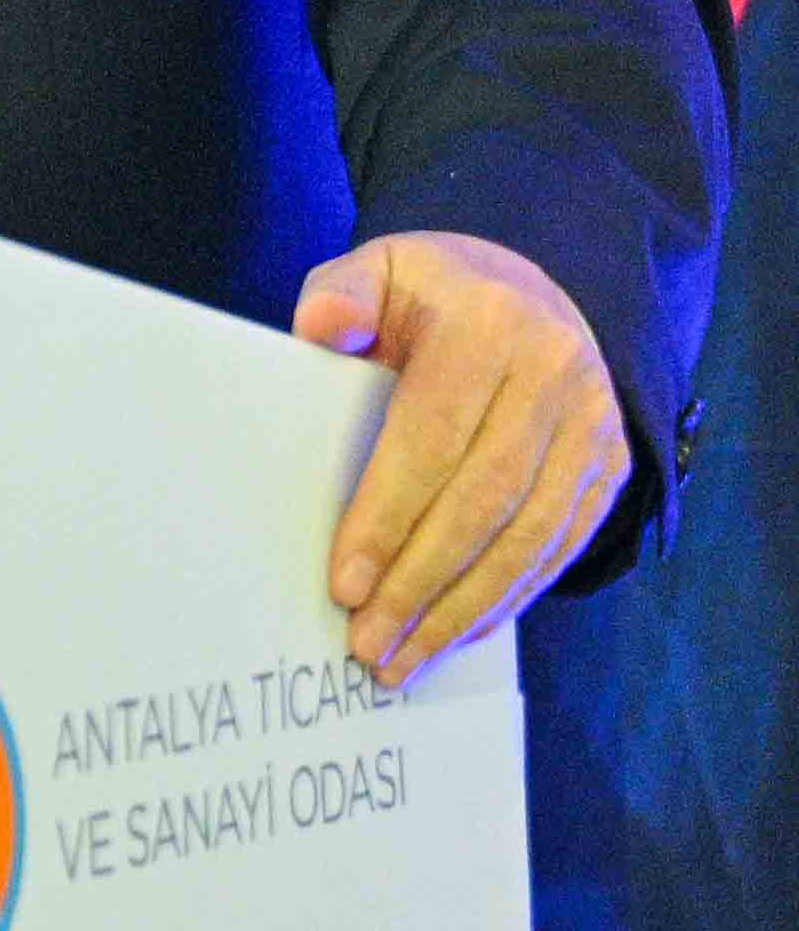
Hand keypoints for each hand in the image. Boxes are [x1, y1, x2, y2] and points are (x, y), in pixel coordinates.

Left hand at [295, 231, 628, 683]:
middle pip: (486, 500)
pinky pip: (561, 546)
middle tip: (368, 643)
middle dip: (422, 581)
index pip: (433, 438)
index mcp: (490, 327)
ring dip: (465, 608)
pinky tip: (459, 633)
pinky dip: (508, 597)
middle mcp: (557, 378)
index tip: (343, 582)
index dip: (389, 516)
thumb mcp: (378, 270)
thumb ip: (342, 296)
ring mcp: (594, 427)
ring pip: (531, 537)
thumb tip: (320, 329)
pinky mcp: (611, 467)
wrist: (529, 290)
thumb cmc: (428, 295)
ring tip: (404, 659)